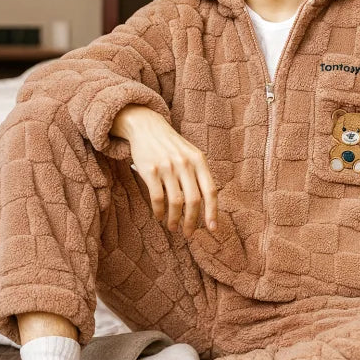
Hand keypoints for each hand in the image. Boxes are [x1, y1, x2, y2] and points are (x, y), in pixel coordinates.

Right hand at [113, 105, 218, 237]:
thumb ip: (198, 175)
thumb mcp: (190, 154)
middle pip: (194, 200)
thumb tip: (204, 206)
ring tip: (173, 227)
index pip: (211, 191)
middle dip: (192, 221)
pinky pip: (157, 197)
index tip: (212, 229)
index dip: (212, 212)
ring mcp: (167, 166)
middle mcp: (185, 163)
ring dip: (175, 219)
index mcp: (199, 160)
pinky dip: (159, 211)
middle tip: (188, 233)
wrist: (147, 127)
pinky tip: (159, 216)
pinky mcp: (150, 170)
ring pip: (176, 202)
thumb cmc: (171, 145)